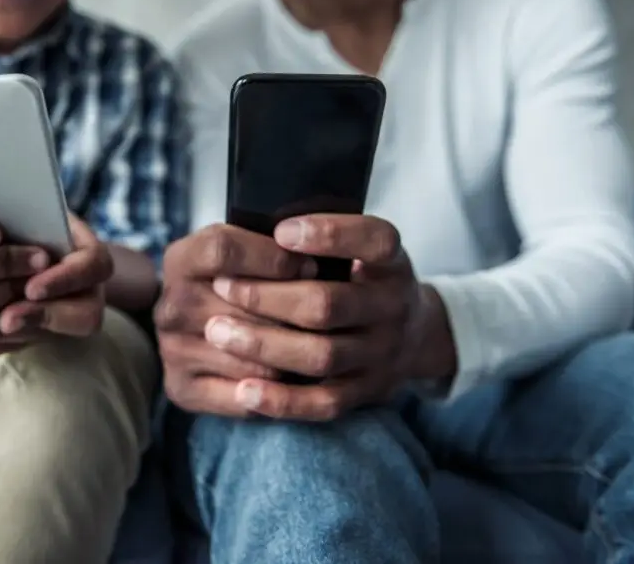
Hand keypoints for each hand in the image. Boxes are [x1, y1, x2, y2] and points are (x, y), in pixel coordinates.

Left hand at [0, 213, 113, 356]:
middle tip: (7, 319)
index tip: (32, 287)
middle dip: (43, 317)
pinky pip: (24, 346)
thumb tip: (1, 223)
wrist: (12, 229)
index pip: (95, 266)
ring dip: (11, 336)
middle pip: (86, 314)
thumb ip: (22, 213)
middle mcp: (85, 287)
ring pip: (52, 336)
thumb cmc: (19, 211)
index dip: (66, 279)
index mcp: (87, 250)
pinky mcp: (40, 331)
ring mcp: (65, 312)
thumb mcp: (24, 206)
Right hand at [154, 224, 317, 415]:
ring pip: (253, 360)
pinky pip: (244, 399)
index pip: (222, 250)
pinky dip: (274, 393)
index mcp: (181, 260)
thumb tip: (312, 263)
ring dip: (291, 356)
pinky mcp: (181, 389)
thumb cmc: (239, 279)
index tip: (311, 266)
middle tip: (326, 316)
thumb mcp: (247, 249)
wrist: (198, 324)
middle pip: (243, 310)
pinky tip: (289, 376)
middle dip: (294, 314)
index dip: (273, 258)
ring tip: (312, 345)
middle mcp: (169, 306)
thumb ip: (270, 246)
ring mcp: (172, 351)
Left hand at [199, 215, 454, 420]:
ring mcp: (382, 354)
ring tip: (217, 331)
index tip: (281, 232)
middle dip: (267, 295)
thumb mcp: (361, 247)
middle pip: (328, 304)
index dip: (329, 235)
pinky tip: (244, 390)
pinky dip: (283, 400)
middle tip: (221, 287)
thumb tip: (260, 229)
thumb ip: (323, 238)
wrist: (415, 335)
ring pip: (321, 355)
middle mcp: (393, 307)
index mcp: (391, 262)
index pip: (374, 242)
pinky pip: (325, 403)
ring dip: (264, 344)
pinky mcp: (367, 392)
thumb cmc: (363, 278)